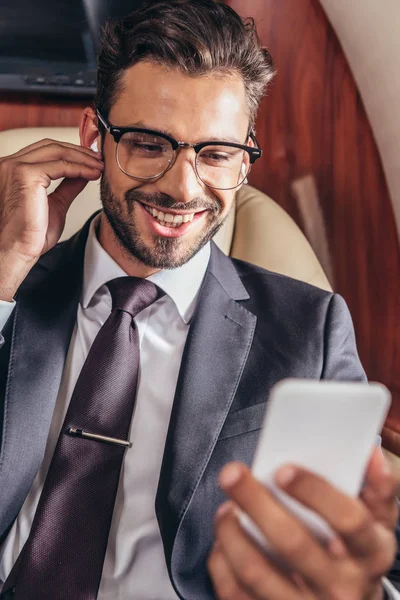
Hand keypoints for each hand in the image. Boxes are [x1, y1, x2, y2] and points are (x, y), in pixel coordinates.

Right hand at [0, 139, 103, 299]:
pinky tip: (92, 174)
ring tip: (99, 167)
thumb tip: (82, 174)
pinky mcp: (25, 174)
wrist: (19, 249)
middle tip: (99, 160)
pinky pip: (60, 165)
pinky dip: (80, 168)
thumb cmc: (31, 234)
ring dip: (82, 159)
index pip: (45, 150)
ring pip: (57, 152)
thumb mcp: (55, 204)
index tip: (91, 160)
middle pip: (51, 146)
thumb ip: (67, 187)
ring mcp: (16, 167)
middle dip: (78, 152)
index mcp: (13, 169)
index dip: (70, 152)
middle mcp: (10, 164)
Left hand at [208, 448, 398, 599]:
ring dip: (231, 532)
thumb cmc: (358, 555)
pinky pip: (236, 594)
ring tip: (226, 507)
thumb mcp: (379, 524)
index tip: (283, 470)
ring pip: (256, 571)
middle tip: (232, 473)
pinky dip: (222, 562)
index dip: (315, 491)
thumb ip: (378, 488)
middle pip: (292, 542)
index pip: (348, 520)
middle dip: (256, 502)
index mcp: (370, 554)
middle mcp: (340, 586)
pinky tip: (223, 540)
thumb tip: (369, 454)